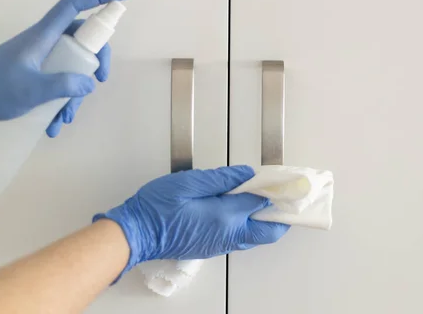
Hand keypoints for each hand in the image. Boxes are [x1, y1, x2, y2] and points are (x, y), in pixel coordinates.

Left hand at [0, 0, 131, 136]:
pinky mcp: (35, 73)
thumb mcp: (31, 89)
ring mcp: (40, 58)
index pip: (74, 5)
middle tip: (101, 80)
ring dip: (75, 92)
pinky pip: (59, 81)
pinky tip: (53, 124)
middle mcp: (45, 42)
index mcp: (43, 36)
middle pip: (82, 39)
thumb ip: (63, 85)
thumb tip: (89, 84)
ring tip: (64, 118)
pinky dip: (62, 101)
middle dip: (96, 61)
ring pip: (72, 65)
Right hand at [94, 166, 289, 275]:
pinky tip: (245, 209)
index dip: (274, 188)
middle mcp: (228, 235)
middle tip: (286, 195)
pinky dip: (251, 225)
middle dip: (282, 214)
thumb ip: (223, 179)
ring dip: (267, 220)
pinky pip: (242, 238)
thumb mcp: (189, 182)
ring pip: (257, 236)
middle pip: (269, 230)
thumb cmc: (156, 208)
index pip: (261, 202)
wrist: (136, 234)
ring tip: (268, 198)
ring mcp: (221, 244)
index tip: (285, 179)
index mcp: (225, 218)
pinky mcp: (213, 247)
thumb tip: (247, 175)